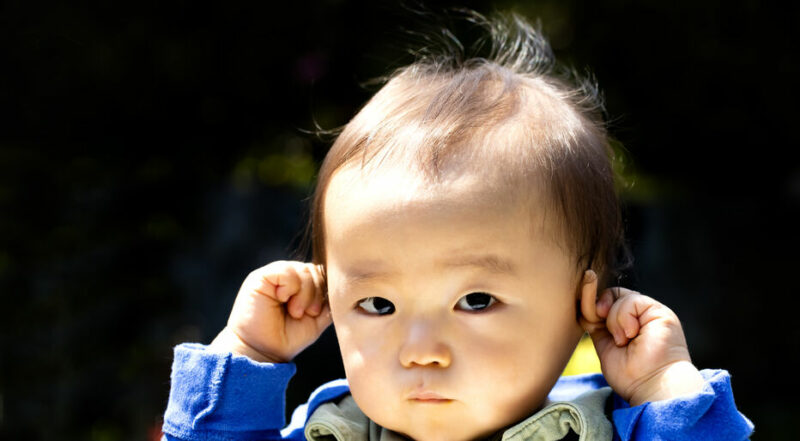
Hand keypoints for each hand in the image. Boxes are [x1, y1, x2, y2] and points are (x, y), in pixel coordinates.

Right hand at [209, 261, 330, 362]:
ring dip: (305, 294)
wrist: (263, 351)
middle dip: (317, 293)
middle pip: (315, 270)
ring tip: (294, 311)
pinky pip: (286, 271)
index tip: (317, 312)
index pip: (322, 274)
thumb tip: (341, 288)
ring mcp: (275, 275)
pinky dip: (290, 288)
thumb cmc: (288, 338)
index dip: (325, 290)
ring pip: (303, 270)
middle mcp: (288, 277)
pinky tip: (282, 300)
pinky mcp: (262, 277)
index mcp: (301, 285)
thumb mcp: (317, 319)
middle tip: (308, 313)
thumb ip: (329, 302)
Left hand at [578, 270, 704, 405]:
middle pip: (610, 295)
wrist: (652, 386)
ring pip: (618, 297)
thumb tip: (585, 306)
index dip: (591, 304)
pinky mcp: (658, 311)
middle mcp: (638, 316)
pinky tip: (631, 335)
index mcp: (625, 324)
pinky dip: (624, 317)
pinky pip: (631, 300)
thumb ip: (596, 324)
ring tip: (623, 340)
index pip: (604, 302)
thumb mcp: (604, 345)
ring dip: (614, 319)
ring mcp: (648, 312)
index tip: (588, 318)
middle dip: (598, 306)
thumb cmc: (631, 375)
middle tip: (600, 322)